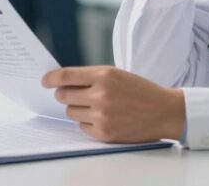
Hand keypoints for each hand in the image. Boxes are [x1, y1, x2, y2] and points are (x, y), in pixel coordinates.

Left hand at [42, 66, 184, 142]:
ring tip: (95, 106)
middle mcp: (101, 95)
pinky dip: (87, 123)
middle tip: (72, 94)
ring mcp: (102, 115)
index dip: (51, 78)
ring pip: (70, 112)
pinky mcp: (104, 133)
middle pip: (63, 95)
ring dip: (77, 109)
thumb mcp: (117, 75)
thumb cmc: (140, 91)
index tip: (44, 80)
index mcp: (104, 75)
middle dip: (65, 94)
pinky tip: (103, 118)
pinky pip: (82, 127)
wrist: (164, 111)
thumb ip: (91, 77)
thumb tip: (62, 82)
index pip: (66, 76)